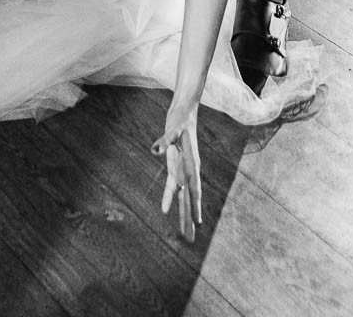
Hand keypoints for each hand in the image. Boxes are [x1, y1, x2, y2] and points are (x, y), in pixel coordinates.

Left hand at [152, 101, 202, 241]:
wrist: (184, 111)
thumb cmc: (179, 119)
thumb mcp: (172, 128)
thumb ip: (165, 139)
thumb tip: (156, 149)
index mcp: (190, 164)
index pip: (193, 189)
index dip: (193, 205)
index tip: (196, 223)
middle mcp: (189, 170)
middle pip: (189, 198)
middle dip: (188, 218)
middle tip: (190, 240)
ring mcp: (184, 169)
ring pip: (184, 195)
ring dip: (183, 212)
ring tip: (185, 232)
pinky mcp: (178, 165)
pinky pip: (176, 185)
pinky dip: (174, 196)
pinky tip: (172, 206)